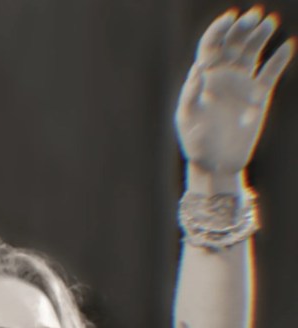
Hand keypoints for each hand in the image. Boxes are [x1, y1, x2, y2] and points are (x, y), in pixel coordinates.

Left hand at [175, 7, 293, 174]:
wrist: (216, 163)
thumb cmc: (196, 143)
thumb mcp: (188, 119)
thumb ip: (191, 95)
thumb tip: (198, 70)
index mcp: (203, 78)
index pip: (210, 45)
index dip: (219, 29)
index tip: (230, 18)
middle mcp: (222, 77)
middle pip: (233, 43)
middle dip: (243, 27)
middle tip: (255, 16)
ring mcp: (241, 85)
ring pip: (252, 52)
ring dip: (260, 35)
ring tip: (269, 22)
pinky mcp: (258, 96)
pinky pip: (270, 73)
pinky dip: (279, 59)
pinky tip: (287, 46)